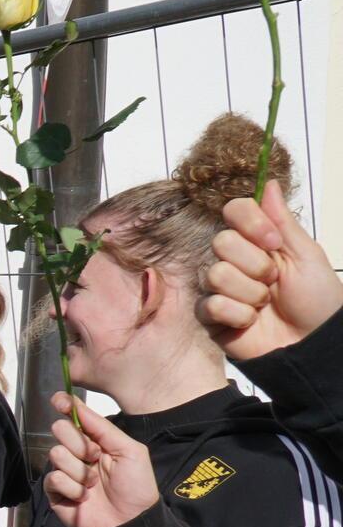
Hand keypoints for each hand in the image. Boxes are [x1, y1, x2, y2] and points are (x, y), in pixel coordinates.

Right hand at [45, 393, 158, 526]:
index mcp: (97, 441)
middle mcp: (78, 453)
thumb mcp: (130, 450)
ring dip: (79, 470)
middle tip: (94, 458)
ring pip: (56, 454)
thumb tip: (78, 407)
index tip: (59, 400)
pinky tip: (83, 498)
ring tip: (93, 484)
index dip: (66, 406)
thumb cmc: (136, 487)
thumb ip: (103, 428)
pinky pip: (54, 479)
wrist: (130, 523)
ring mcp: (65, 472)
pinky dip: (71, 488)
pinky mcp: (55, 492)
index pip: (76, 417)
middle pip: (60, 431)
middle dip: (78, 443)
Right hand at [204, 179, 342, 360]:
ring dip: (249, 293)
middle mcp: (234, 260)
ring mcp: (219, 288)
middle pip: (222, 242)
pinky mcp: (210, 316)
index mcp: (258, 241)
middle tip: (274, 281)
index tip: (274, 242)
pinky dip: (238, 315)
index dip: (250, 224)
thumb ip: (283, 221)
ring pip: (217, 274)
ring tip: (264, 305)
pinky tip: (251, 322)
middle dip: (255, 265)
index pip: (234, 211)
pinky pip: (211, 305)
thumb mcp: (307, 255)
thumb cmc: (317, 299)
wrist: (312, 344)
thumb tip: (269, 182)